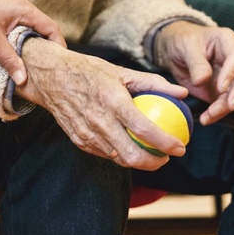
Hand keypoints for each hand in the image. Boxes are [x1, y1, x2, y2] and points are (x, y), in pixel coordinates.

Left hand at [0, 0, 65, 84]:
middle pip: (43, 28)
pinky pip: (21, 26)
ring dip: (34, 43)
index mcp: (24, 9)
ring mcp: (13, 7)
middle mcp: (22, 5)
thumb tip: (23, 79)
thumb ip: (9, 60)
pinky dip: (23, 39)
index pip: (51, 27)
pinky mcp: (4, 11)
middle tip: (49, 66)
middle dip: (47, 46)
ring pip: (31, 28)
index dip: (58, 45)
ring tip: (34, 62)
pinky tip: (18, 51)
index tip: (60, 62)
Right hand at [15, 38, 187, 170]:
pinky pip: (105, 154)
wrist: (51, 77)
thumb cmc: (89, 71)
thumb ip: (154, 83)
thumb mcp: (122, 71)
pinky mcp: (79, 141)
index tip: (180, 147)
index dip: (166, 143)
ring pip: (119, 159)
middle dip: (155, 163)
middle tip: (167, 157)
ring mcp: (87, 134)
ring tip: (152, 154)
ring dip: (139, 161)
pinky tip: (130, 147)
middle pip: (132, 155)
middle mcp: (99, 121)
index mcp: (112, 101)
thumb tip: (182, 93)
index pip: (144, 129)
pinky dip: (120, 154)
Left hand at [154, 21, 233, 125]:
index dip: (231, 73)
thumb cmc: (183, 41)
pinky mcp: (224, 91)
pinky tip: (206, 119)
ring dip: (227, 107)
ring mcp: (232, 76)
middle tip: (230, 106)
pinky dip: (218, 113)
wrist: (175, 51)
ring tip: (209, 115)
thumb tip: (202, 80)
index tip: (220, 87)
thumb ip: (196, 63)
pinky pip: (227, 104)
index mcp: (228, 41)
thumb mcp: (186, 47)